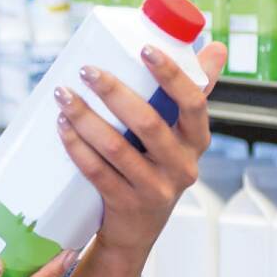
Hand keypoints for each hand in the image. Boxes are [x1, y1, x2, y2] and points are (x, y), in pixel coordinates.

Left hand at [54, 42, 227, 256]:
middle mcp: (182, 166)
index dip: (171, 74)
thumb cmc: (156, 167)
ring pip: (116, 148)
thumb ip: (193, 91)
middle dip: (114, 91)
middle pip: (148, 123)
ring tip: (63, 94)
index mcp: (197, 140)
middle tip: (87, 69)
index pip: (194, 102)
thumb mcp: (180, 135)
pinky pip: (98, 172)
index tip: (144, 48)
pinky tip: (62, 126)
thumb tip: (215, 46)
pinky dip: (77, 147)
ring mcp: (155, 189)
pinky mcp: (126, 205)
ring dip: (86, 117)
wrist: (136, 230)